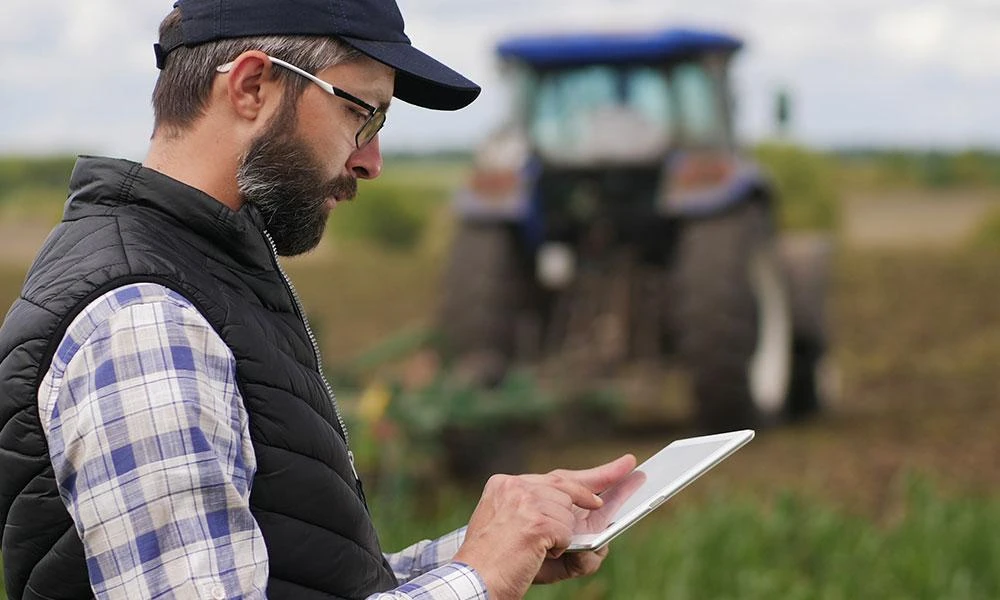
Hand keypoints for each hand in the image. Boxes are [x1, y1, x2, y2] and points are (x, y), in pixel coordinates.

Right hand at [454, 454, 635, 599]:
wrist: (472, 582)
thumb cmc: (499, 568)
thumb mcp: (532, 544)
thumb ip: (565, 536)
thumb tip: (603, 539)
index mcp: (506, 486)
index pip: (555, 477)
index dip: (589, 475)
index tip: (617, 467)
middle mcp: (514, 486)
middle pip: (568, 484)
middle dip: (605, 479)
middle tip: (633, 471)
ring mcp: (525, 500)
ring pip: (570, 513)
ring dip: (564, 536)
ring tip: (535, 550)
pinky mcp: (536, 520)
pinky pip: (568, 532)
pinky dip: (560, 547)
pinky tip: (536, 552)